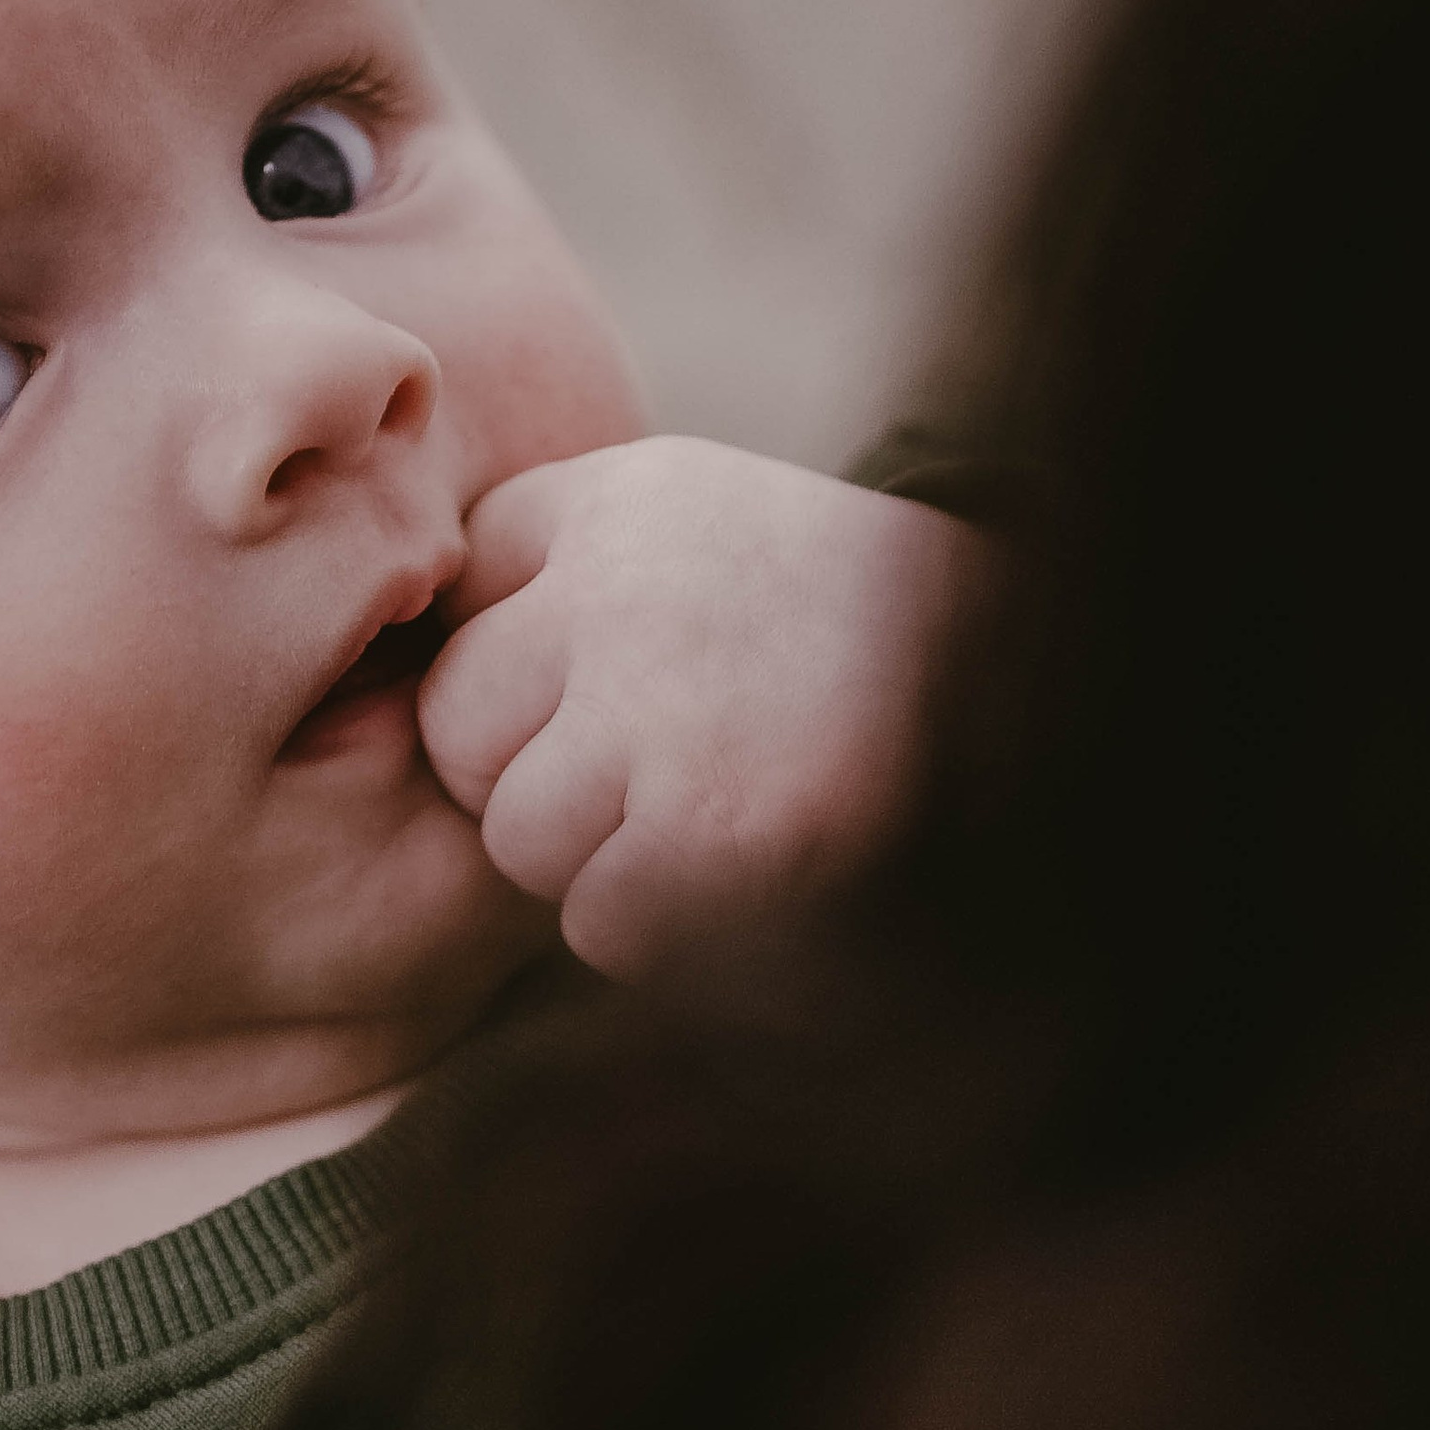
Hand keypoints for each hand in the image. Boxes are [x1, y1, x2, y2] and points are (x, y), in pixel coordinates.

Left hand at [419, 436, 984, 977]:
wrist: (1039, 672)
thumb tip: (389, 666)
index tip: (611, 689)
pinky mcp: (717, 832)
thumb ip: (548, 565)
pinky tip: (753, 865)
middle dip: (537, 778)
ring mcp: (664, 713)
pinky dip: (665, 926)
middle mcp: (619, 593)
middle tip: (670, 765)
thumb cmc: (836, 614)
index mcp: (611, 503)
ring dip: (601, 859)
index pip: (459, 617)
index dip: (519, 683)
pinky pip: (601, 922)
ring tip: (724, 806)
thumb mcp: (690, 521)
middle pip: (457, 736)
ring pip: (520, 841)